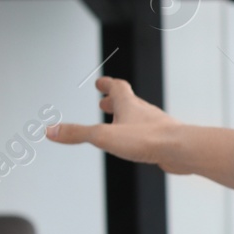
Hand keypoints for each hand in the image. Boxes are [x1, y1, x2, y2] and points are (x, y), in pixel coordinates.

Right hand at [47, 77, 233, 190]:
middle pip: (129, 102)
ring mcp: (157, 126)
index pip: (117, 87)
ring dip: (128, 118)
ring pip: (141, 118)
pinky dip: (140, 134)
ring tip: (120, 123)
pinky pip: (150, 134)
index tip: (101, 82)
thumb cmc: (148, 139)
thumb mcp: (103, 136)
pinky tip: (140, 143)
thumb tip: (51, 131)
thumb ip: (77, 133)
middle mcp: (145, 112)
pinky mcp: (165, 141)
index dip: (107, 84)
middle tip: (105, 102)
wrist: (181, 150)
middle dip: (115, 101)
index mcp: (129, 105)